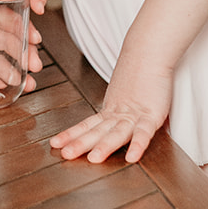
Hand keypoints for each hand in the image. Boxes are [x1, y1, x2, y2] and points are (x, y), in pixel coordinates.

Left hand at [49, 55, 172, 163]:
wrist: (149, 49)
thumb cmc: (139, 69)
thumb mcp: (124, 94)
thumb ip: (119, 110)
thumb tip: (114, 120)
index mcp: (111, 109)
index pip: (87, 124)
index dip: (71, 135)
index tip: (56, 143)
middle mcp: (119, 112)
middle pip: (97, 131)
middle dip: (81, 143)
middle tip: (65, 154)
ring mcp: (134, 113)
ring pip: (117, 132)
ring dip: (105, 146)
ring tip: (93, 159)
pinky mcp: (152, 113)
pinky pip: (144, 131)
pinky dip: (138, 144)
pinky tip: (132, 156)